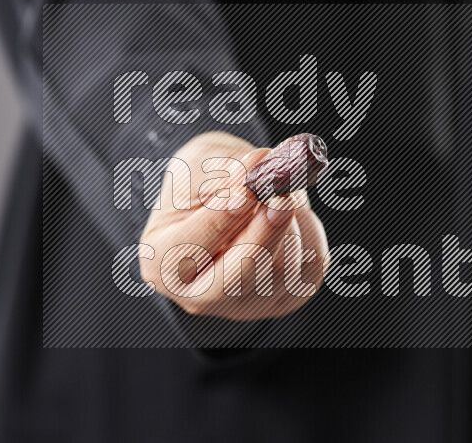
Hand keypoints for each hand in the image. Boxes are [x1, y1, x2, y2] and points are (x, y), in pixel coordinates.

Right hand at [139, 131, 328, 319]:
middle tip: (282, 195)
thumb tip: (260, 166)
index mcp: (162, 262)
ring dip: (291, 223)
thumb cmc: (201, 182)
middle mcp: (199, 295)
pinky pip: (309, 269)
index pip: (190, 248)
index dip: (222, 219)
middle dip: (264, 233)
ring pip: (280, 272)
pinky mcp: (283, 300)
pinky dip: (309, 233)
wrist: (221, 195)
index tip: (247, 190)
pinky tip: (295, 212)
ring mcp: (243, 304)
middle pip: (236, 279)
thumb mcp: (202, 166)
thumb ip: (228, 171)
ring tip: (281, 189)